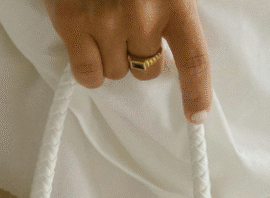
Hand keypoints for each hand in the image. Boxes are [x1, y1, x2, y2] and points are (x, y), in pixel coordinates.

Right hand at [44, 0, 211, 122]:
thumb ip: (173, 8)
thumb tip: (172, 44)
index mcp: (174, 1)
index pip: (193, 58)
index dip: (197, 91)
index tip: (196, 115)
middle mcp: (142, 16)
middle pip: (146, 70)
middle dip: (139, 60)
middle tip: (129, 38)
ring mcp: (105, 23)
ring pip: (114, 74)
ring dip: (111, 61)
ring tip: (104, 33)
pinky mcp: (72, 25)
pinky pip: (86, 74)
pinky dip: (89, 72)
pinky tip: (87, 52)